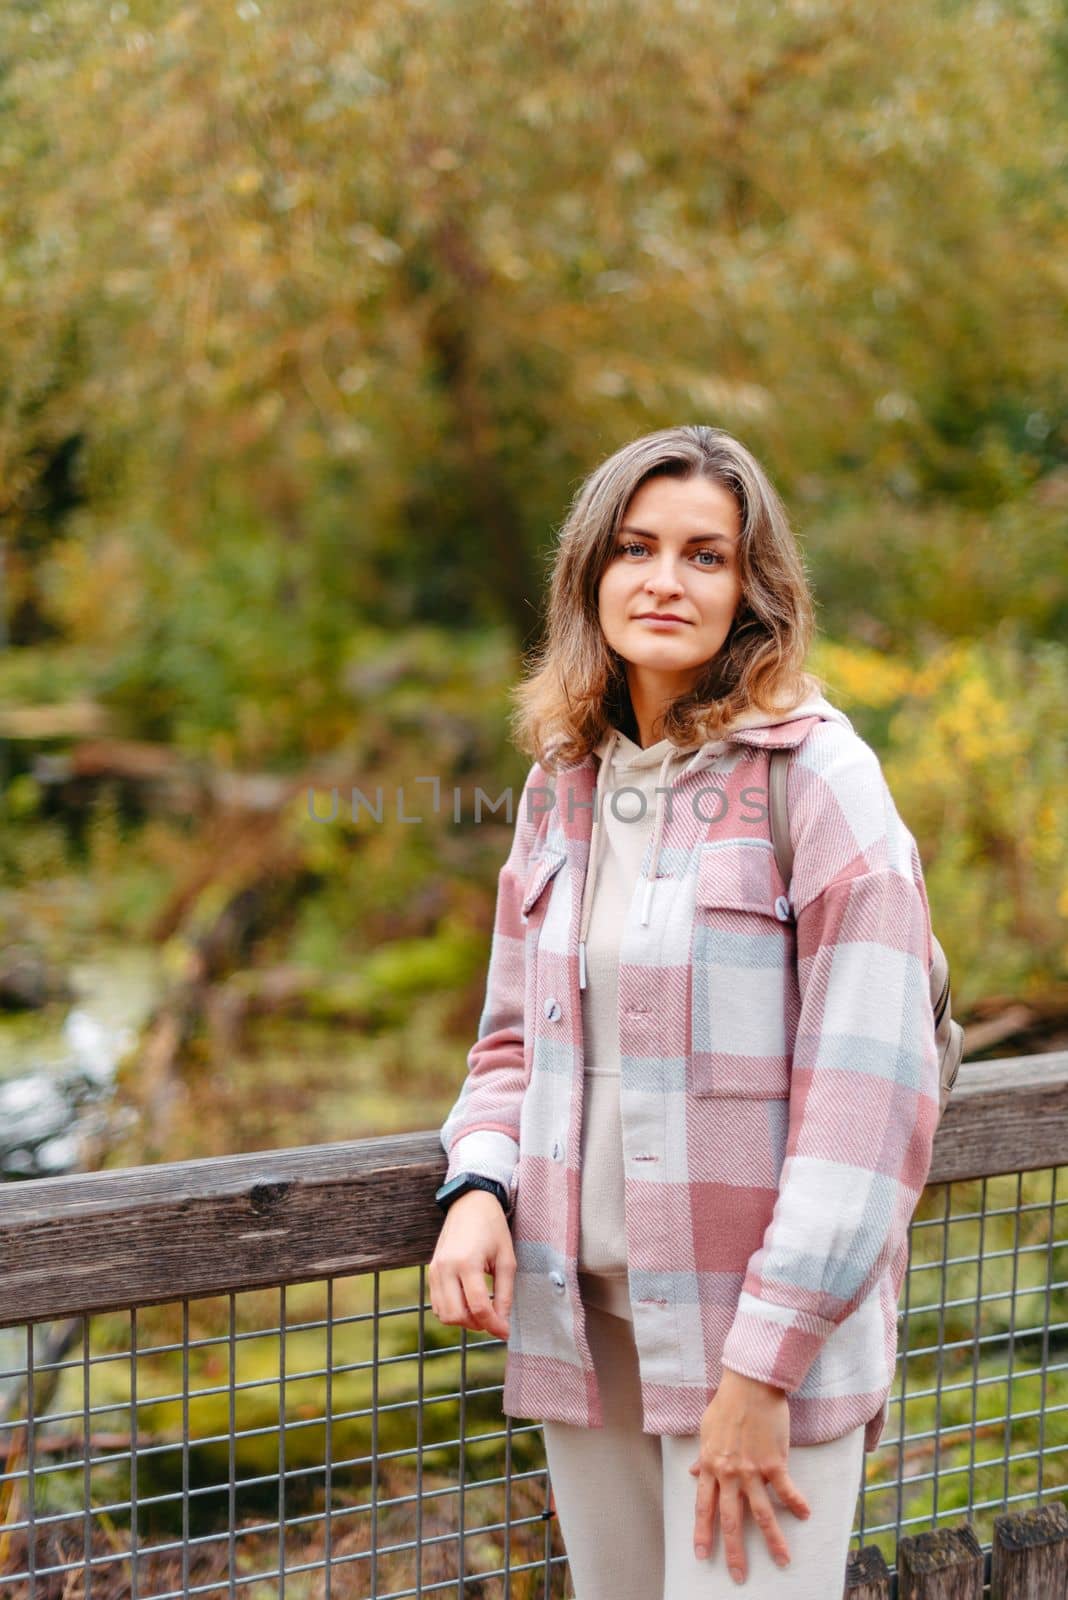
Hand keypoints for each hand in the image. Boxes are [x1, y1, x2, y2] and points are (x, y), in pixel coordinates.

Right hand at [428, 1189, 514, 1340]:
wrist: (470, 1203)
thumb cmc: (493, 1228)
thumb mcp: (506, 1259)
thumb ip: (505, 1294)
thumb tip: (502, 1326)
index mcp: (467, 1262)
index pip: (478, 1307)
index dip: (494, 1325)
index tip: (506, 1333)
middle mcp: (446, 1268)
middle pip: (457, 1316)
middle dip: (478, 1325)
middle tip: (495, 1320)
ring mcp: (435, 1270)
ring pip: (444, 1314)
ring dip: (464, 1321)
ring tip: (482, 1311)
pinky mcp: (431, 1271)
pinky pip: (437, 1304)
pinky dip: (452, 1311)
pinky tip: (468, 1303)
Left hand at [688, 1368, 811, 1584]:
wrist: (749, 1385)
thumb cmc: (726, 1404)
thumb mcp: (706, 1430)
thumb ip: (702, 1455)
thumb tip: (693, 1472)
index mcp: (710, 1466)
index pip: (703, 1507)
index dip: (702, 1532)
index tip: (701, 1555)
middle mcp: (729, 1473)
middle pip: (730, 1519)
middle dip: (734, 1551)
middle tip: (738, 1575)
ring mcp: (751, 1470)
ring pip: (761, 1514)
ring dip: (773, 1540)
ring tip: (783, 1560)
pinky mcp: (774, 1463)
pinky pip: (786, 1490)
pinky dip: (796, 1503)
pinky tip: (805, 1515)